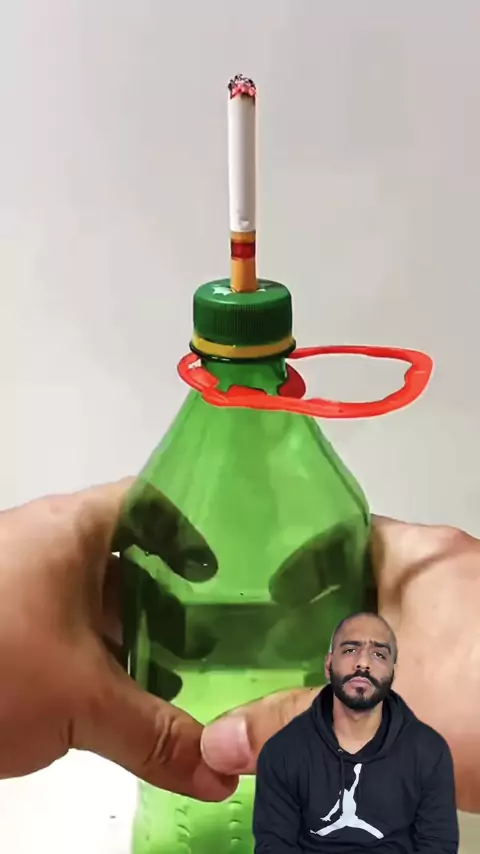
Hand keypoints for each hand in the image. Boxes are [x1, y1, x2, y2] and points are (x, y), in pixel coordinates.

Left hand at [0, 480, 236, 800]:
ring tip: (173, 674)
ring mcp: (16, 579)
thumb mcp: (83, 701)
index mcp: (71, 528)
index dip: (191, 528)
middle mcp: (44, 541)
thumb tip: (223, 774)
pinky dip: (92, 650)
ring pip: (91, 592)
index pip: (149, 499)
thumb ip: (157, 736)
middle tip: (211, 635)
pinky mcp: (0, 619)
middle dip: (169, 595)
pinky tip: (113, 694)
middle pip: (125, 551)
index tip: (221, 571)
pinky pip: (61, 621)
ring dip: (129, 630)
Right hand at [202, 517, 479, 813]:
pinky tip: (365, 694)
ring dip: (358, 637)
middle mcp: (449, 564)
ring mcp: (473, 601)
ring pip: (394, 609)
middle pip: (363, 573)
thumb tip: (216, 740)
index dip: (293, 557)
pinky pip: (425, 637)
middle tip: (265, 637)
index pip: (339, 532)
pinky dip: (394, 659)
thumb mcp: (373, 712)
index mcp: (418, 553)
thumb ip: (290, 721)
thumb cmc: (476, 705)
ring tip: (302, 666)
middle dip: (319, 605)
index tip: (257, 591)